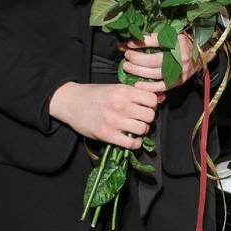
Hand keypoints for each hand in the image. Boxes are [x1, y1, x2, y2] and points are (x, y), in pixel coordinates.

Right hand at [48, 81, 163, 149]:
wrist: (71, 102)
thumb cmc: (93, 95)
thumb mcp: (114, 88)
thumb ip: (134, 93)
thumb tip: (160, 99)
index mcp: (123, 91)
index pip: (151, 100)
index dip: (151, 104)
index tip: (145, 107)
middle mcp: (120, 105)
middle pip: (150, 115)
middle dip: (147, 118)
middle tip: (139, 118)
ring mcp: (114, 121)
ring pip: (143, 129)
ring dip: (141, 130)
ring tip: (134, 128)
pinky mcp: (107, 135)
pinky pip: (132, 143)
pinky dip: (134, 143)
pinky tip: (130, 138)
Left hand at [120, 33, 198, 90]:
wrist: (200, 56)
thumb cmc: (183, 43)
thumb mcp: (172, 34)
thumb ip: (155, 37)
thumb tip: (134, 39)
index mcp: (179, 42)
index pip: (157, 41)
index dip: (142, 42)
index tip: (129, 43)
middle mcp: (180, 58)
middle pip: (154, 60)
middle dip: (137, 58)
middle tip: (126, 55)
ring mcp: (179, 72)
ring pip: (155, 74)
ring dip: (138, 71)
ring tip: (127, 67)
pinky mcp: (178, 82)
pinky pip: (161, 86)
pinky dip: (148, 86)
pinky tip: (137, 84)